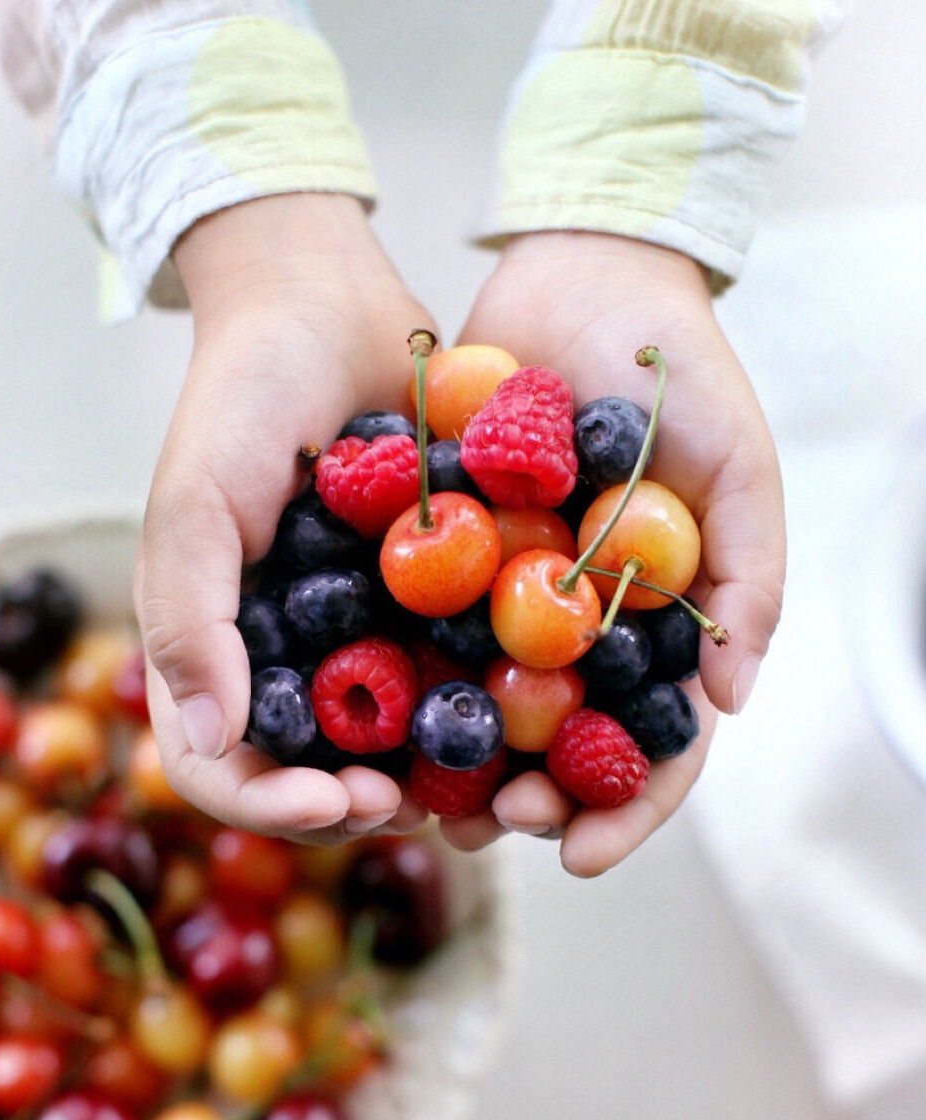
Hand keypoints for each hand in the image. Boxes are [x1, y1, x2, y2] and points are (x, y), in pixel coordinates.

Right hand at [137, 193, 431, 843]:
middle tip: (409, 802)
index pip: (223, 769)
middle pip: (313, 776)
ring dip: (429, 783)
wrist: (327, 299)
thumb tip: (212, 744)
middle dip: (358, 806)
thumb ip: (189, 619)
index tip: (336, 800)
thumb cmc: (241, 396)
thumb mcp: (197, 501)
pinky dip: (485, 712)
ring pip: (393, 747)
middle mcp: (290, 657)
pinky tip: (524, 725)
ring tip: (472, 787)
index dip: (270, 805)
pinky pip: (456, 677)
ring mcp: (364, 634)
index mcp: (217, 649)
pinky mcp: (433, 603)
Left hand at [443, 232, 784, 875]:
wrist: (582, 267)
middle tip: (481, 830)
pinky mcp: (444, 555)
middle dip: (528, 806)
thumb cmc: (680, 366)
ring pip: (485, 710)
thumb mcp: (737, 462)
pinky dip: (400, 682)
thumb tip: (732, 703)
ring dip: (455, 770)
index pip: (654, 746)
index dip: (624, 810)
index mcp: (662, 625)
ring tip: (418, 806)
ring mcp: (513, 595)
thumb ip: (751, 573)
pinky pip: (419, 633)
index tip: (575, 852)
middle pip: (561, 750)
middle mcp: (586, 625)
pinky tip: (368, 724)